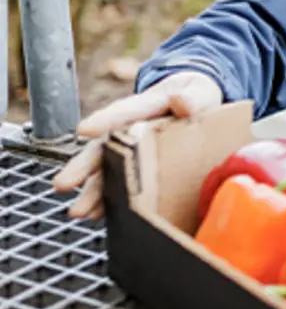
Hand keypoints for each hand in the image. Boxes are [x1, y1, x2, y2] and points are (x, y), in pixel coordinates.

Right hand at [51, 70, 222, 219]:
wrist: (196, 105)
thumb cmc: (196, 96)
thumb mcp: (200, 92)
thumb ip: (193, 98)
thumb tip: (182, 102)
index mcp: (148, 105)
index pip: (126, 112)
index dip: (106, 120)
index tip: (85, 130)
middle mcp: (131, 128)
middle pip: (104, 146)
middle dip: (84, 166)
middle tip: (63, 183)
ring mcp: (130, 149)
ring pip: (106, 170)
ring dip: (92, 192)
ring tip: (78, 212)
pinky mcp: (136, 166)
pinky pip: (118, 184)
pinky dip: (108, 200)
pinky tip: (95, 215)